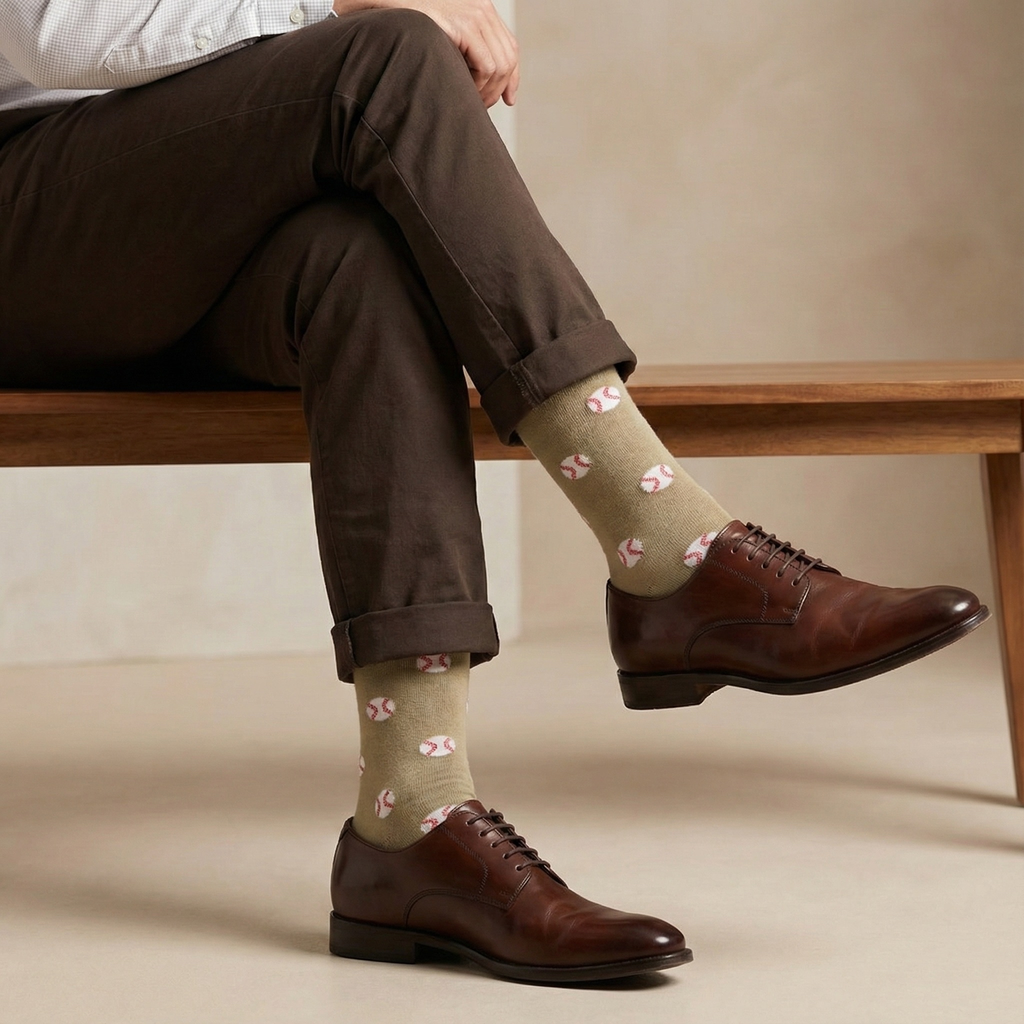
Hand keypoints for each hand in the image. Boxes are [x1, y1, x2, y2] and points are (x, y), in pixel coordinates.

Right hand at [332, 0, 519, 107]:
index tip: (508, 101)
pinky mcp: (464, 25)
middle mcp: (482, 8)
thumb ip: (466, 53)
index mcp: (480, 9)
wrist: (381, 8)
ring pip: (500, 66)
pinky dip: (480, 86)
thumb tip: (491, 88)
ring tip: (468, 102)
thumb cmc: (405, 29)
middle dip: (498, 89)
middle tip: (479, 108)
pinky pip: (487, 66)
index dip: (511, 78)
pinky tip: (463, 91)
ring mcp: (475, 14)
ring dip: (487, 91)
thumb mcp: (444, 39)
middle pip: (508, 59)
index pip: (509, 47)